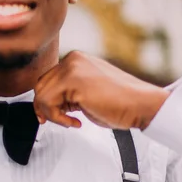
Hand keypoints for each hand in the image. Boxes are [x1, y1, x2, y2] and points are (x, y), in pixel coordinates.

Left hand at [33, 51, 168, 130]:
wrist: (141, 104)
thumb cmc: (120, 103)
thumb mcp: (87, 92)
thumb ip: (68, 91)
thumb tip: (48, 103)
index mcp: (76, 60)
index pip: (47, 80)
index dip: (46, 101)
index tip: (51, 115)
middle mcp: (72, 60)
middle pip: (40, 86)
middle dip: (45, 108)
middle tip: (57, 120)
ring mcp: (72, 68)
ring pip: (41, 95)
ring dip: (53, 115)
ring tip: (71, 121)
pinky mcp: (73, 81)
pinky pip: (48, 103)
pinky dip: (57, 118)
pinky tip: (75, 122)